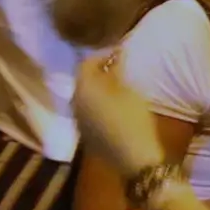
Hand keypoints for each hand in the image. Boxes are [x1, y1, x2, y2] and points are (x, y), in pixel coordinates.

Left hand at [73, 57, 167, 179]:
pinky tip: (112, 104)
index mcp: (83, 89)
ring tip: (117, 83)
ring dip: (97, 87)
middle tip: (117, 65)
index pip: (85, 64)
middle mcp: (74, 103)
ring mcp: (77, 120)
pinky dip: (97, 103)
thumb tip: (114, 55)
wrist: (135, 158)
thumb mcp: (129, 90)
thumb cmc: (134, 119)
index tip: (118, 50)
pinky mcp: (85, 134)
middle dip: (97, 71)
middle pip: (82, 80)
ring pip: (83, 96)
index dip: (101, 54)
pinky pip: (87, 111)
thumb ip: (117, 70)